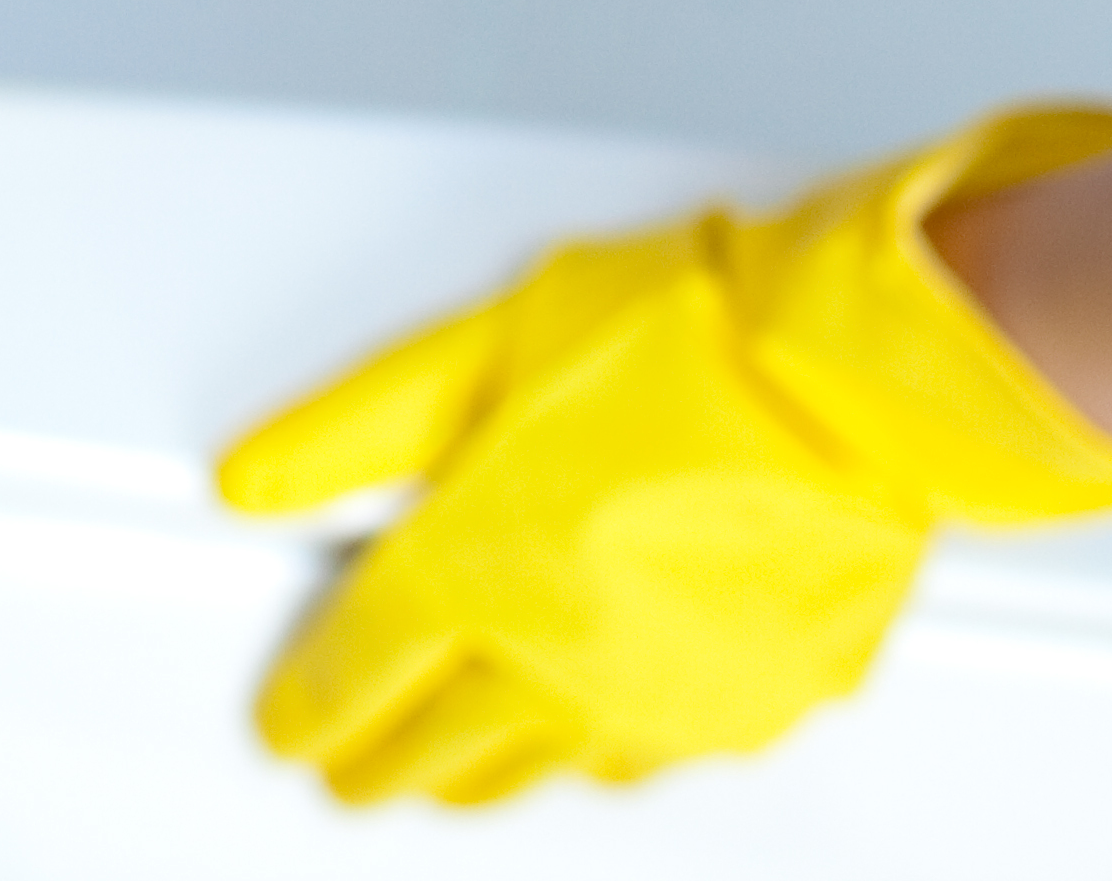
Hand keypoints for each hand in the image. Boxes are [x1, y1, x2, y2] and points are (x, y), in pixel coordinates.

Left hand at [212, 107, 1111, 803]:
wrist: (855, 377)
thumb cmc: (696, 336)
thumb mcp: (493, 339)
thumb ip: (364, 422)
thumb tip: (256, 478)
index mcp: (480, 570)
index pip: (358, 668)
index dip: (308, 701)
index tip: (287, 719)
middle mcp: (560, 660)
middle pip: (435, 742)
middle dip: (378, 757)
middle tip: (346, 765)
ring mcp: (658, 698)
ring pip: (536, 769)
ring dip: (476, 773)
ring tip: (445, 776)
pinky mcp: (746, 707)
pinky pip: (642, 757)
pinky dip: (592, 755)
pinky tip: (581, 745)